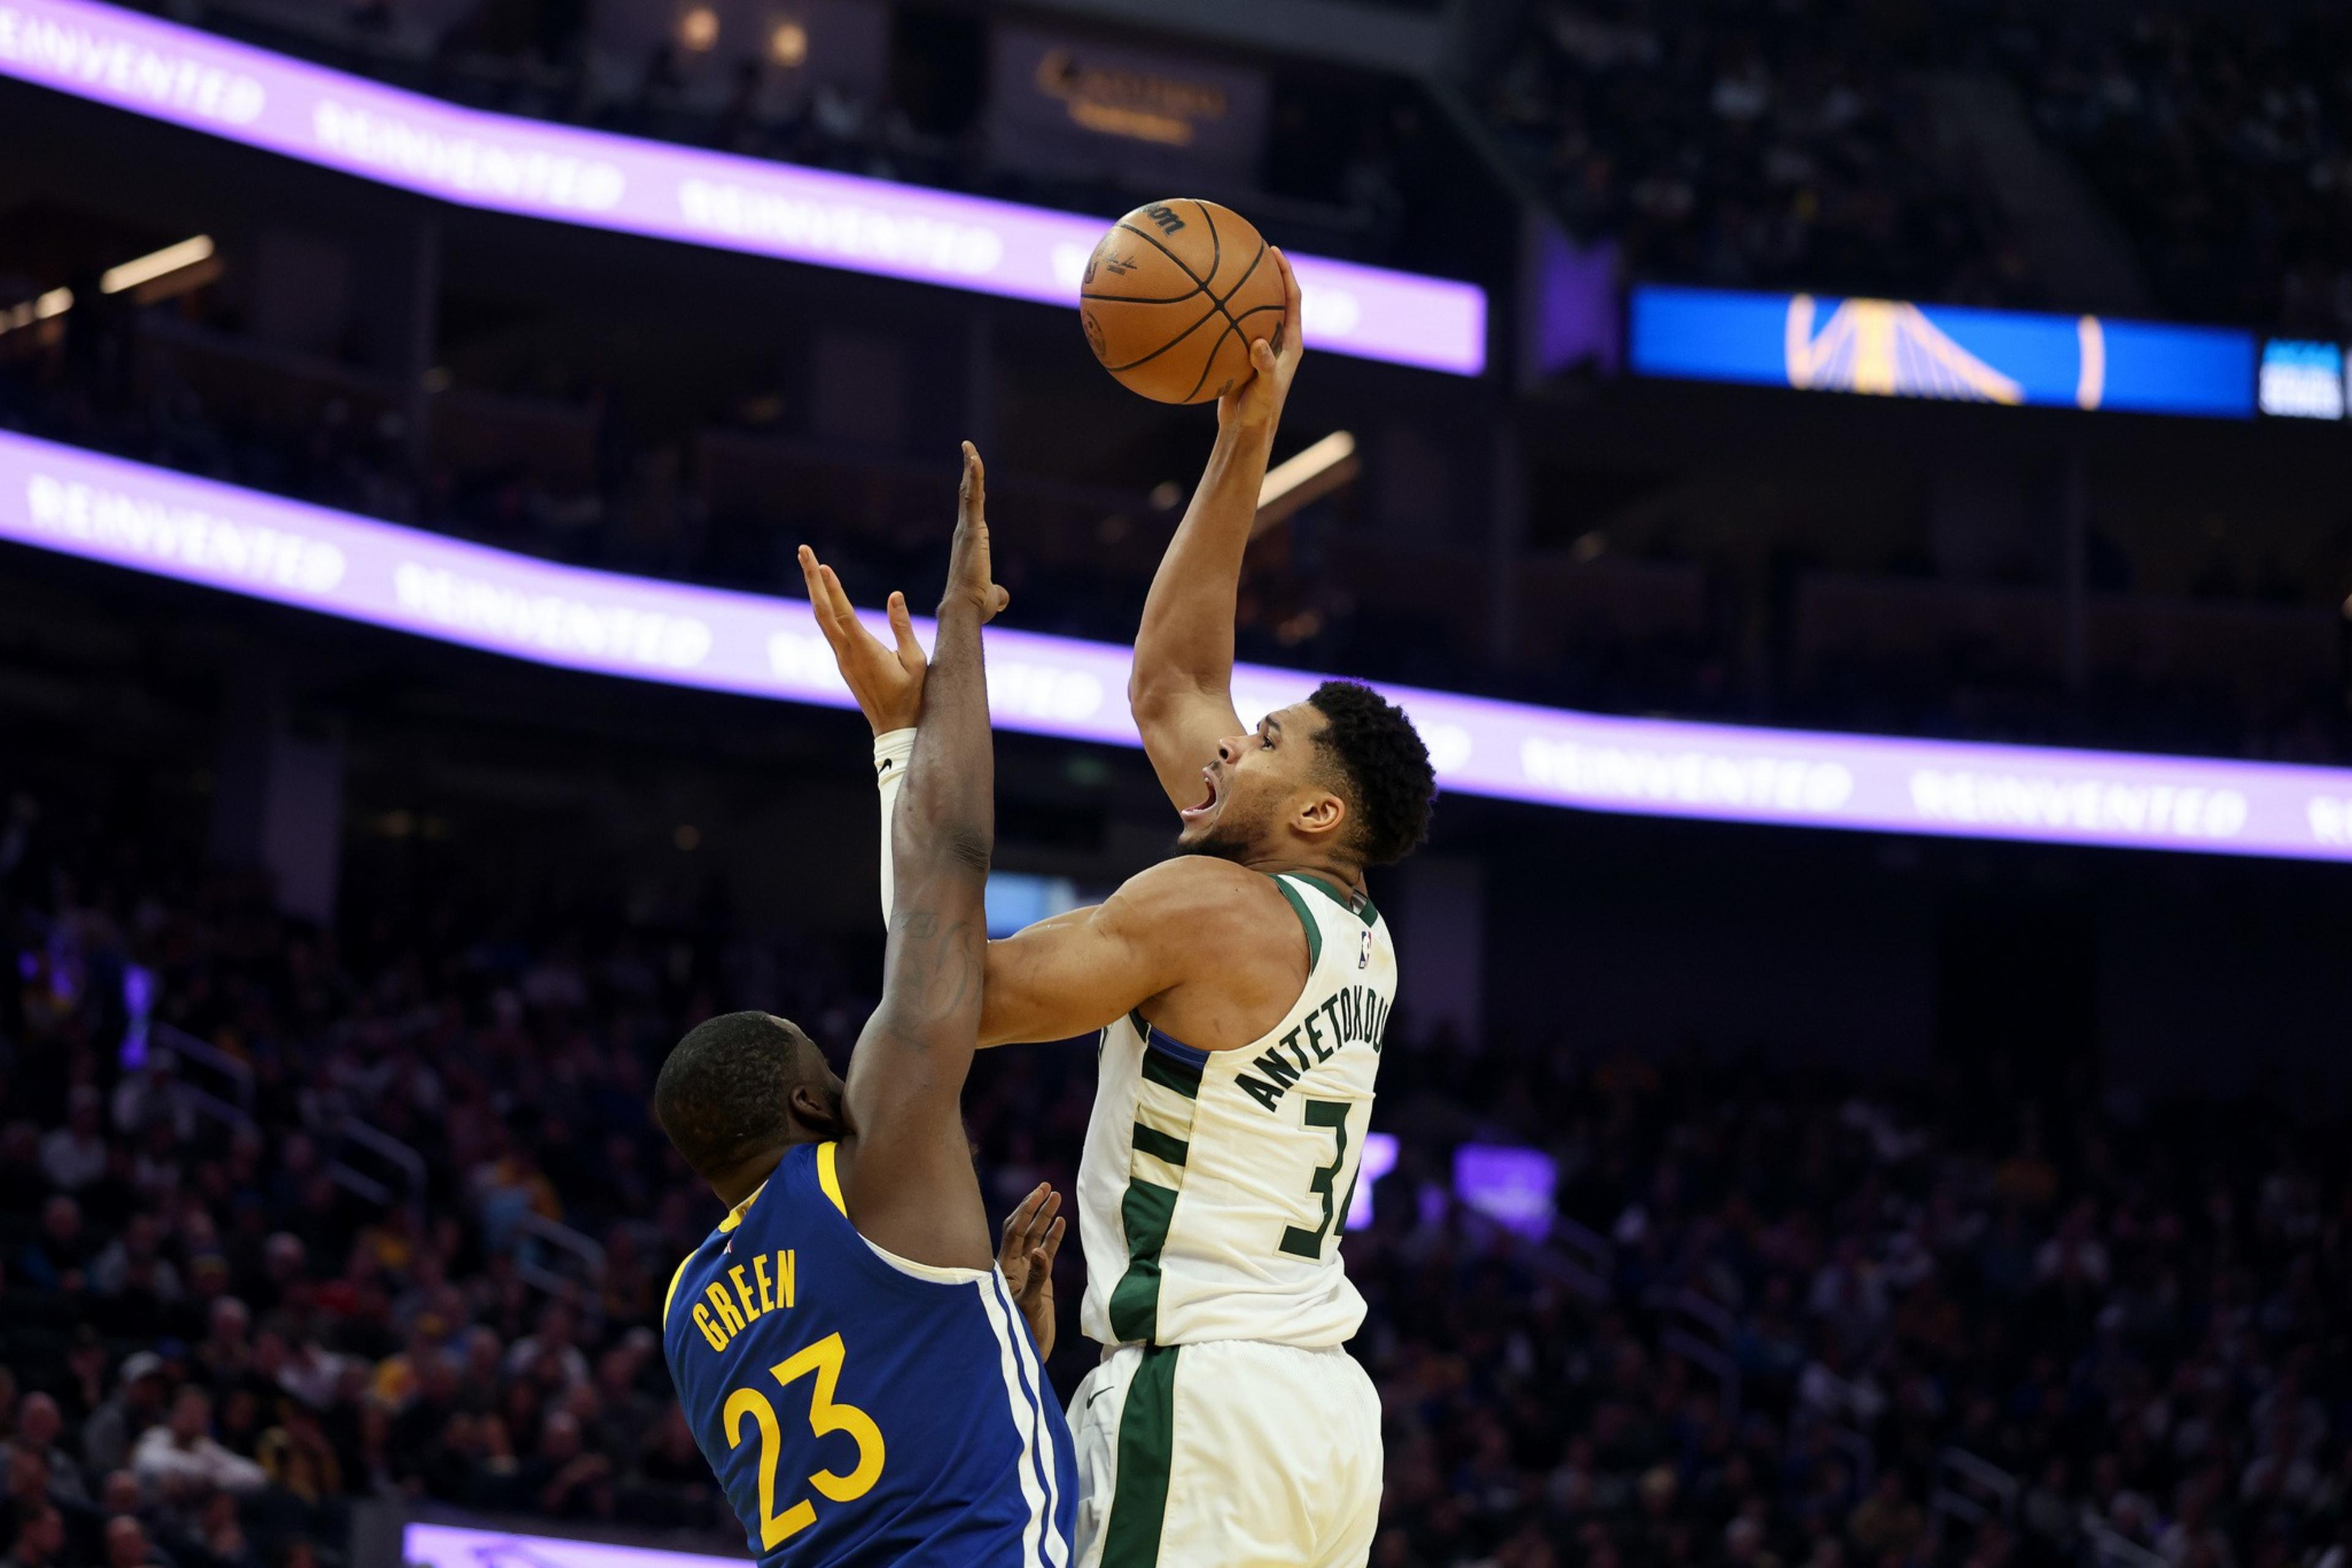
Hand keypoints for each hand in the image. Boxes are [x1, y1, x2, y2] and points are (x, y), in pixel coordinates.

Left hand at [799, 544, 925, 734]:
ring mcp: (841, 658)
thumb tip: (894, 595)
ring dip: (815, 590)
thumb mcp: (915, 661)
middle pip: (822, 611)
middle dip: (812, 579)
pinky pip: (829, 629)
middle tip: (804, 551)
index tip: (824, 565)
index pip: (843, 614)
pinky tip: (823, 595)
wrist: (895, 729)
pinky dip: (824, 606)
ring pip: (822, 619)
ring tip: (810, 565)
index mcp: (864, 651)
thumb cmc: (912, 696)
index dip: (832, 589)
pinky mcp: (843, 661)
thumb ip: (902, 627)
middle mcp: (846, 653)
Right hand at [946, 441, 1010, 622]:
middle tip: (968, 448)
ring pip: (968, 492)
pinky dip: (973, 478)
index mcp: (971, 542)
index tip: (972, 470)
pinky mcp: (971, 529)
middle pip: (968, 494)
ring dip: (970, 468)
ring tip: (969, 446)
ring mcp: (967, 529)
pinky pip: (972, 498)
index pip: (973, 509)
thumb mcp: (991, 596)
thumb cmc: (975, 605)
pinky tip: (974, 459)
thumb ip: (997, 593)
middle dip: (968, 470)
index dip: (973, 489)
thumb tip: (1001, 599)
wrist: (965, 609)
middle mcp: (965, 531)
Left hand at [997, 1182, 1065, 1358]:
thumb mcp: (1029, 1305)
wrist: (1029, 1355)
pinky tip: (1061, 1222)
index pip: (1014, 1231)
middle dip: (1033, 1207)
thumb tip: (1040, 1251)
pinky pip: (1046, 1253)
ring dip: (1045, 1219)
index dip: (1025, 1211)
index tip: (1039, 1194)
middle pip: (1022, 1229)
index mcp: (1004, 1268)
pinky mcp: (1037, 1281)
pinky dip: (1053, 1238)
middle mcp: (1012, 1266)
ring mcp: (1025, 1272)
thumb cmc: (1023, 1333)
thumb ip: (1036, 1278)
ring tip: (1057, 1197)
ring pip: (1035, 1238)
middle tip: (1047, 1187)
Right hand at [1217, 246, 1302, 435]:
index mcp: (1291, 343)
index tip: (1273, 252)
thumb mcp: (1265, 388)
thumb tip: (1258, 343)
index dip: (1286, 273)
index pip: (1293, 299)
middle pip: (1274, 297)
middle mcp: (1277, 340)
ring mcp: (1259, 346)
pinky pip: (1231, 328)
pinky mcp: (1241, 355)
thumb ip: (1265, 366)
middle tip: (1250, 251)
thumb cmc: (1261, 410)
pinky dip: (1220, 316)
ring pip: (1252, 311)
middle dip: (1264, 273)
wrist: (1246, 428)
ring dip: (1242, 292)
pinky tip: (1200, 306)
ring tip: (1224, 271)